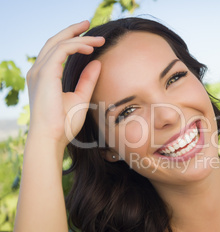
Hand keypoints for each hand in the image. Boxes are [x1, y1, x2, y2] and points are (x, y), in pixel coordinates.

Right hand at [27, 20, 104, 146]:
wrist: (52, 138)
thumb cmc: (64, 123)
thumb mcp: (80, 97)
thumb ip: (88, 80)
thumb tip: (97, 63)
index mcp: (45, 77)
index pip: (56, 51)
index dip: (72, 40)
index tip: (89, 37)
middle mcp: (39, 71)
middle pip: (55, 41)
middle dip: (72, 31)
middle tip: (88, 24)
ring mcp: (40, 71)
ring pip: (59, 44)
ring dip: (80, 38)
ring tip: (98, 39)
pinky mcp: (45, 73)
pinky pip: (62, 50)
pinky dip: (76, 46)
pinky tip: (90, 47)